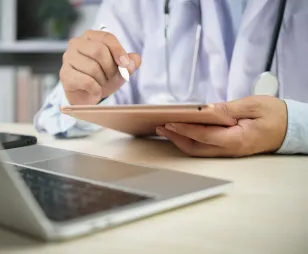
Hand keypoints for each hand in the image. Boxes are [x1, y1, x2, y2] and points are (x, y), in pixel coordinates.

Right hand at [60, 30, 141, 104]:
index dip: (119, 51)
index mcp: (90, 37)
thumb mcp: (119, 70)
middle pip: (99, 51)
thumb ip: (130, 63)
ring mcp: (68, 59)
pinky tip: (95, 91)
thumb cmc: (102, 78)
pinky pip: (86, 81)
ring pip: (93, 68)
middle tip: (111, 77)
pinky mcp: (65, 75)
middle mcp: (76, 44)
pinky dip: (96, 89)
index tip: (126, 64)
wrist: (87, 96)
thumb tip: (134, 60)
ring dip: (103, 80)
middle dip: (110, 68)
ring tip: (101, 84)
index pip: (107, 37)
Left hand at [156, 96, 287, 156]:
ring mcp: (228, 152)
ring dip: (180, 141)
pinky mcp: (228, 149)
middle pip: (196, 148)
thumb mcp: (253, 106)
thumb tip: (207, 109)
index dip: (184, 129)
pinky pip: (205, 148)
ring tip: (166, 129)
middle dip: (176, 138)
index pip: (204, 135)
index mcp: (237, 139)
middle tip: (161, 126)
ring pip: (199, 151)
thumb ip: (228, 108)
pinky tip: (182, 133)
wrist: (291, 129)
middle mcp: (230, 149)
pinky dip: (190, 141)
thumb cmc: (275, 115)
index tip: (169, 122)